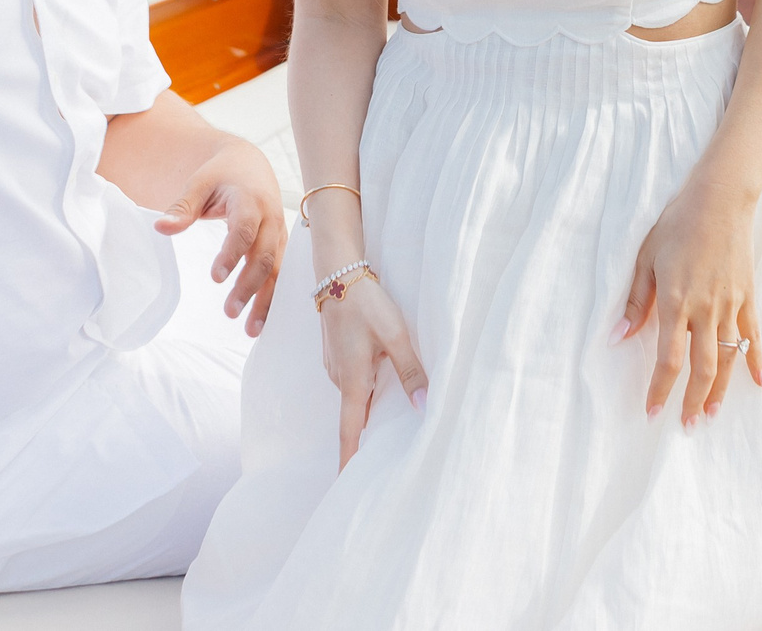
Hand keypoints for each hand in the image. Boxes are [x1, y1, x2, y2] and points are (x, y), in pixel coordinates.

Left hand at [155, 137, 286, 334]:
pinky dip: (274, 298)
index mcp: (250, 200)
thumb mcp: (199, 184)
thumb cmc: (221, 174)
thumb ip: (182, 208)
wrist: (250, 163)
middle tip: (228, 311)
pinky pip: (281, 273)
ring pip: (278, 270)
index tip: (215, 277)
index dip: (232, 253)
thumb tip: (161, 228)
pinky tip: (263, 320)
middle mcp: (271, 218)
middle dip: (248, 286)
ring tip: (250, 329)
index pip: (244, 230)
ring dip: (265, 300)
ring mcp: (279, 233)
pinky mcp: (281, 245)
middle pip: (265, 256)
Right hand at [319, 273, 426, 467]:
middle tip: (387, 462)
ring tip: (392, 430)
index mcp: (352, 381)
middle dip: (368, 439)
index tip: (346, 488)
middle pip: (356, 418)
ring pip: (358, 398)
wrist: (337, 273)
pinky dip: (368, 392)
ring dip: (371, 411)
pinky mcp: (339, 356)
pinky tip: (384, 386)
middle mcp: (340, 380)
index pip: (350, 433)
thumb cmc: (366, 303)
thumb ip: (410, 371)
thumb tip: (425, 406)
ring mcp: (337, 367)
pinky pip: (355, 382)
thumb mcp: (395, 336)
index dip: (349, 461)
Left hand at [618, 180, 761, 427]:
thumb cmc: (676, 225)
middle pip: (702, 368)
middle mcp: (705, 308)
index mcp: (675, 301)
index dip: (660, 388)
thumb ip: (635, 300)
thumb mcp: (646, 258)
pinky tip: (760, 384)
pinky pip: (754, 336)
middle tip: (686, 425)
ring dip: (720, 390)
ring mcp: (730, 304)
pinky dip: (757, 361)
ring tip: (712, 415)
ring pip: (728, 358)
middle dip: (692, 400)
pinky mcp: (748, 296)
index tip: (652, 412)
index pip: (668, 358)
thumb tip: (617, 336)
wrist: (718, 199)